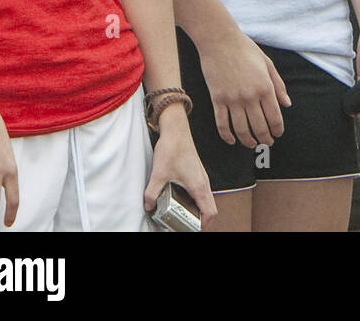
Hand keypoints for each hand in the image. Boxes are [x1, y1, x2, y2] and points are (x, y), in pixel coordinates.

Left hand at [144, 109, 217, 229]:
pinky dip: (194, 201)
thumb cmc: (173, 147)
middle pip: (209, 208)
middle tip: (186, 226)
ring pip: (205, 200)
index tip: (195, 230)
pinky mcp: (196, 173)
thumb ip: (152, 193)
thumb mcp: (159, 174)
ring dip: (197, 211)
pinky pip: (200, 192)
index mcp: (199, 185)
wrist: (176, 129)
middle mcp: (203, 182)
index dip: (205, 225)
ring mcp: (201, 177)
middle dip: (200, 221)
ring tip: (182, 217)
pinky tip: (180, 201)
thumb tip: (149, 206)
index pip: (211, 212)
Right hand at [195, 27, 290, 147]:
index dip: (277, 130)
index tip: (277, 134)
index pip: (274, 117)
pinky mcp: (217, 100)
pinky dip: (227, 136)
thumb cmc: (246, 49)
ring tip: (252, 144)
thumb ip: (278, 85)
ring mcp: (232, 99)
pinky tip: (232, 140)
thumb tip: (287, 104)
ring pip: (241, 130)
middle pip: (259, 127)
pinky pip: (222, 124)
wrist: (220, 41)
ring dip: (248, 141)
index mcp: (265, 87)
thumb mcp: (267, 64)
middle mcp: (250, 96)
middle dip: (265, 138)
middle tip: (267, 142)